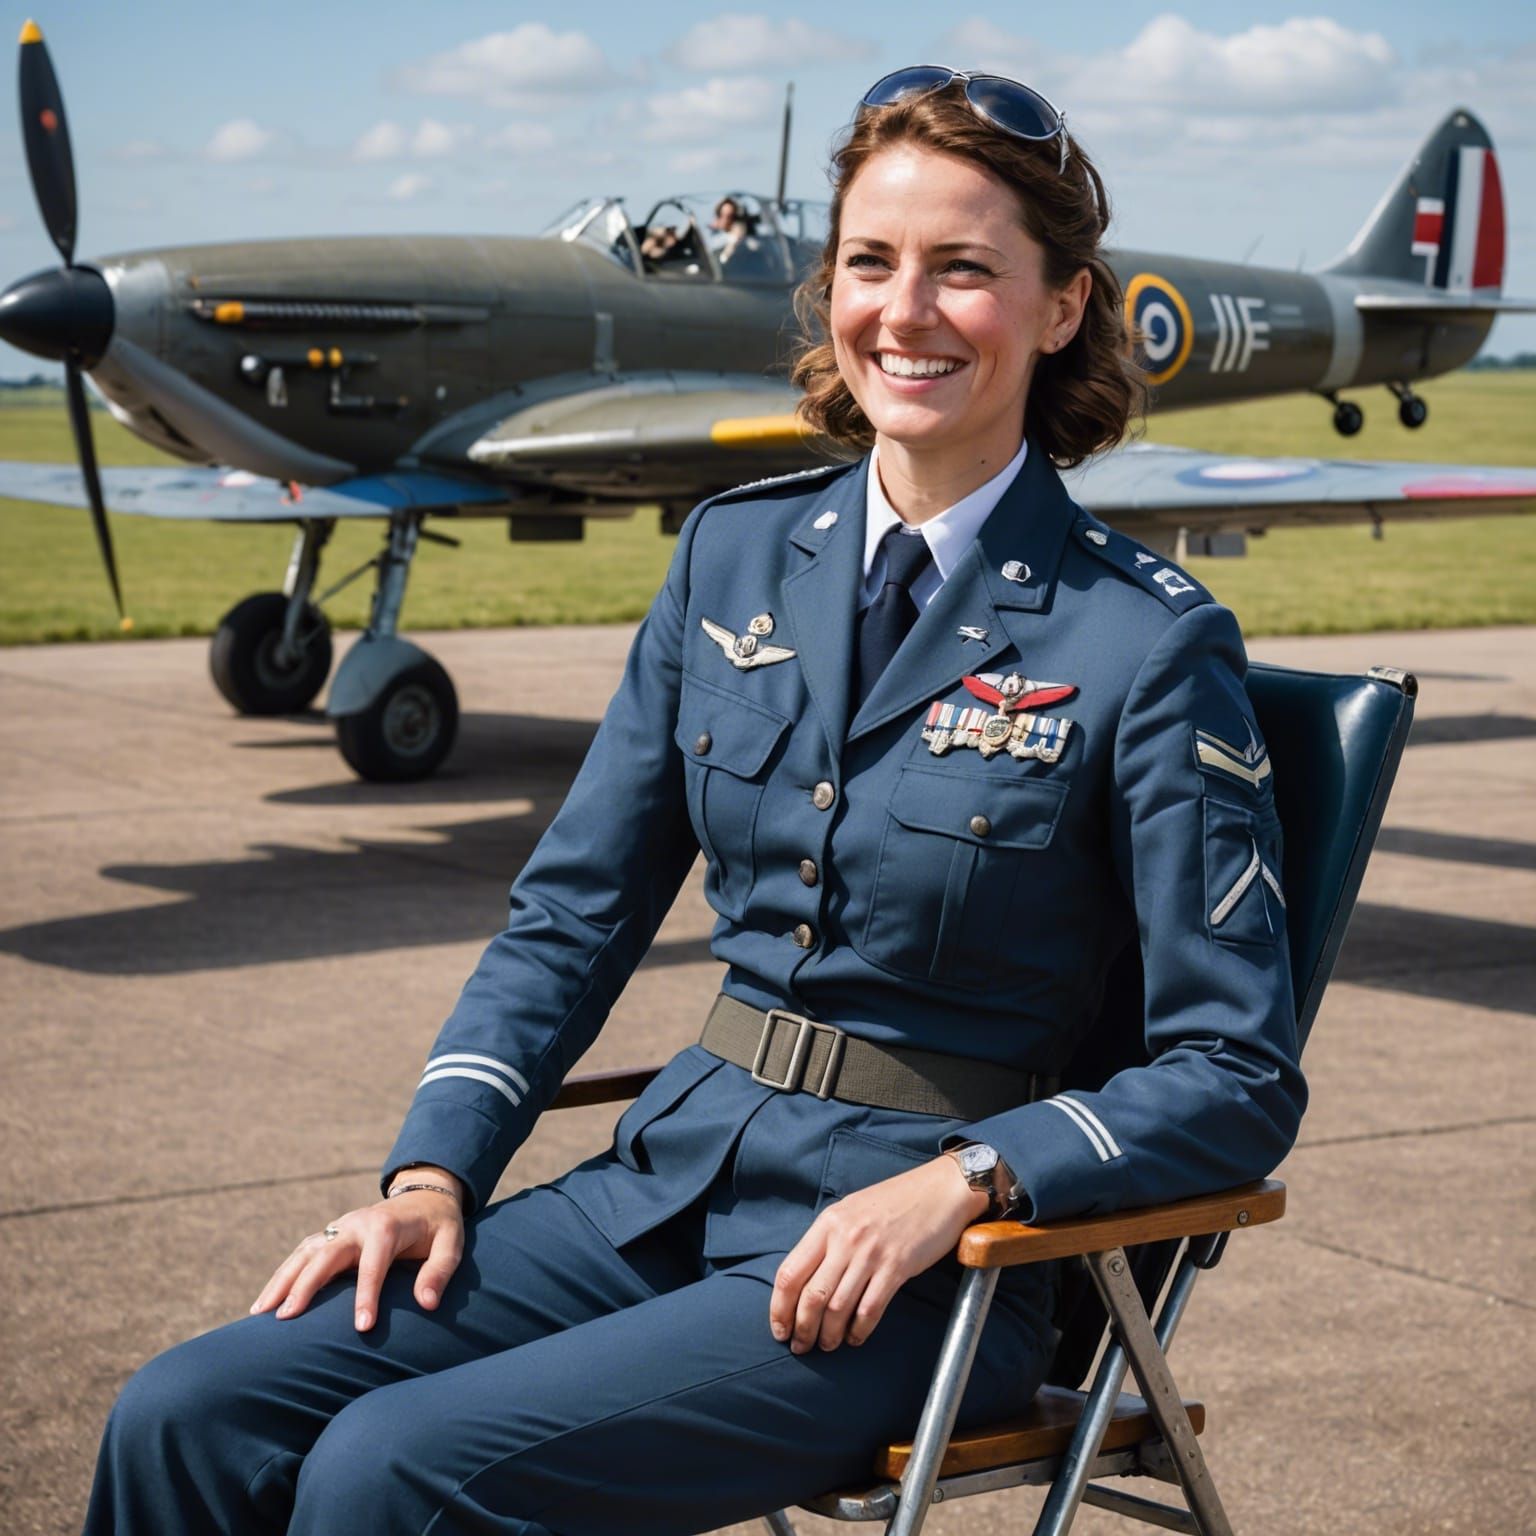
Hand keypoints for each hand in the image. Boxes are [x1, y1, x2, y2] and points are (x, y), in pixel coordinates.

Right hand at [250, 1173, 463, 1332]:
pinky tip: (265, 1304)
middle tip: (287, 1318)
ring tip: (261, 1314)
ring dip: (282, 1281)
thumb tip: (427, 1304)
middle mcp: (357, 1224)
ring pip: (304, 1253)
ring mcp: (339, 1228)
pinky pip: (301, 1255)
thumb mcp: (451, 1243)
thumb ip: (439, 1271)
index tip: (361, 1328)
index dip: (367, 1295)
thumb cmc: (438, 1227)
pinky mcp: (330, 1235)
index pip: (373, 1263)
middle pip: (326, 1254)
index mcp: (386, 1226)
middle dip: (306, 1285)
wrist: (424, 1197)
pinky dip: (282, 1276)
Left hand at [770, 1156, 989, 1354]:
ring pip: (838, 1307)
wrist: (941, 1189)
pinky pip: (870, 1309)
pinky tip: (855, 1338)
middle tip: (801, 1347)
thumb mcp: (851, 1210)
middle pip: (810, 1296)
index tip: (779, 1328)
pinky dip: (859, 1330)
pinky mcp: (897, 1267)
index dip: (779, 1307)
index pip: (790, 1272)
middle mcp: (845, 1238)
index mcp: (828, 1224)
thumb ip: (828, 1239)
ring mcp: (871, 1253)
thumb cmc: (895, 1201)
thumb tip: (807, 1278)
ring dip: (828, 1335)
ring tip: (827, 1345)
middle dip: (802, 1329)